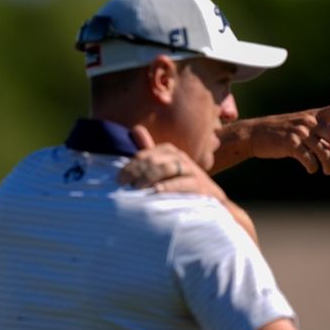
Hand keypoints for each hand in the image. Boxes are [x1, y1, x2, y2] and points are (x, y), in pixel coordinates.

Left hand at [118, 125, 257, 242]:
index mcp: (169, 151)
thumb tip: (134, 128)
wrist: (211, 201)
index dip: (130, 166)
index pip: (145, 155)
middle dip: (136, 172)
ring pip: (166, 168)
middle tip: (123, 184)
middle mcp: (179, 157)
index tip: (119, 179)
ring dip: (149, 178)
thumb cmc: (182, 184)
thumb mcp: (164, 168)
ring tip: (136, 188)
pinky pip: (181, 184)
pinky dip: (168, 187)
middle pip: (153, 160)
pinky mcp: (198, 185)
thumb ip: (148, 153)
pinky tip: (156, 191)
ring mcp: (190, 170)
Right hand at [215, 98, 329, 174]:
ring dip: (327, 165)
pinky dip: (313, 167)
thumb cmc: (279, 135)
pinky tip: (311, 169)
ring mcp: (300, 132)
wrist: (253, 135)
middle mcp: (309, 122)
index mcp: (313, 116)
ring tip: (326, 171)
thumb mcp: (301, 134)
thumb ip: (320, 143)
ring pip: (324, 152)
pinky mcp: (291, 143)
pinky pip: (309, 159)